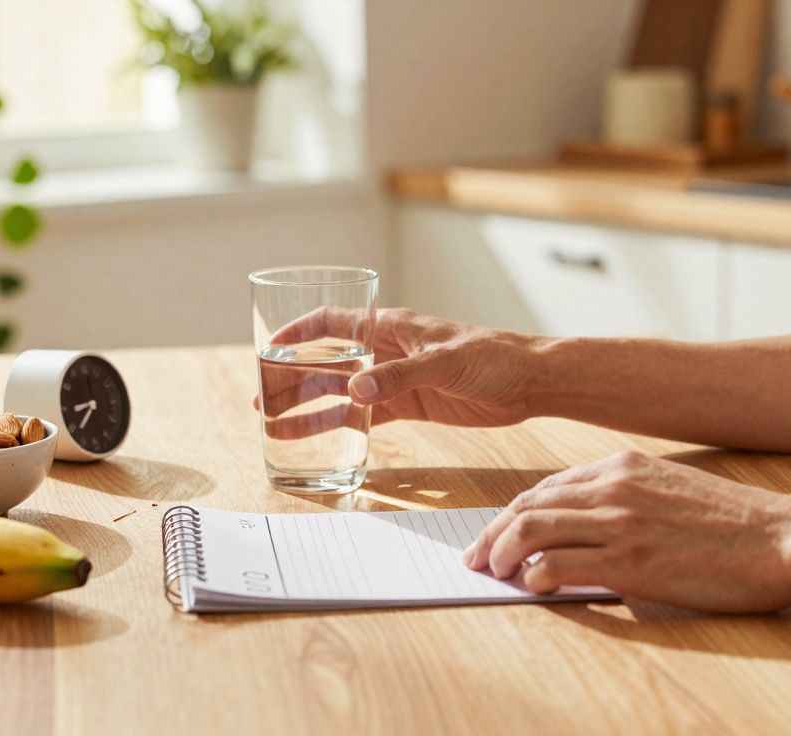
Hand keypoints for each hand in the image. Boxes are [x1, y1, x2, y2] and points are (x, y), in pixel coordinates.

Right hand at [257, 308, 546, 437]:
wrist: (530, 382)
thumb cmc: (494, 357)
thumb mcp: (446, 362)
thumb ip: (401, 376)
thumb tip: (356, 389)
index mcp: (391, 326)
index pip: (333, 322)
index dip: (298, 333)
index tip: (267, 349)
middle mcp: (386, 350)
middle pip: (327, 360)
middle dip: (292, 377)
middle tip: (260, 399)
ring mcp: (395, 378)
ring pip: (340, 391)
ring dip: (307, 405)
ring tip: (273, 422)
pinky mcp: (409, 405)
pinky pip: (364, 416)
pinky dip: (339, 426)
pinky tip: (314, 439)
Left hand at [462, 451, 790, 612]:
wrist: (780, 539)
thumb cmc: (733, 522)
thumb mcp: (670, 489)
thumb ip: (625, 498)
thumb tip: (586, 526)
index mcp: (623, 465)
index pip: (546, 486)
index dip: (513, 512)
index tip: (497, 533)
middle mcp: (613, 488)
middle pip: (527, 506)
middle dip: (492, 533)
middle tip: (477, 557)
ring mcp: (619, 524)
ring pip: (532, 531)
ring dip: (501, 554)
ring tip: (493, 573)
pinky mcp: (630, 563)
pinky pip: (559, 567)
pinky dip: (535, 578)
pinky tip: (533, 588)